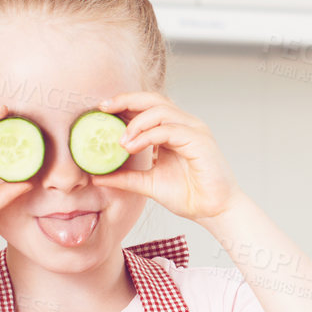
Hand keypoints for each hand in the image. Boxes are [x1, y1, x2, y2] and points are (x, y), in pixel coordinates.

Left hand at [92, 92, 244, 220]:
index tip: (100, 109)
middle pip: (153, 100)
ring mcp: (194, 130)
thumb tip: (97, 176)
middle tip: (103, 108)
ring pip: (160, 111)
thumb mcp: (148, 183)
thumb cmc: (189, 196)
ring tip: (120, 140)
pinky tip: (132, 146)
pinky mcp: (199, 140)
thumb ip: (125, 177)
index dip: (124, 104)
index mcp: (173, 131)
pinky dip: (147, 135)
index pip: (147, 107)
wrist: (214, 212)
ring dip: (136, 122)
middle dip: (126, 99)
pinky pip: (169, 129)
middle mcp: (184, 125)